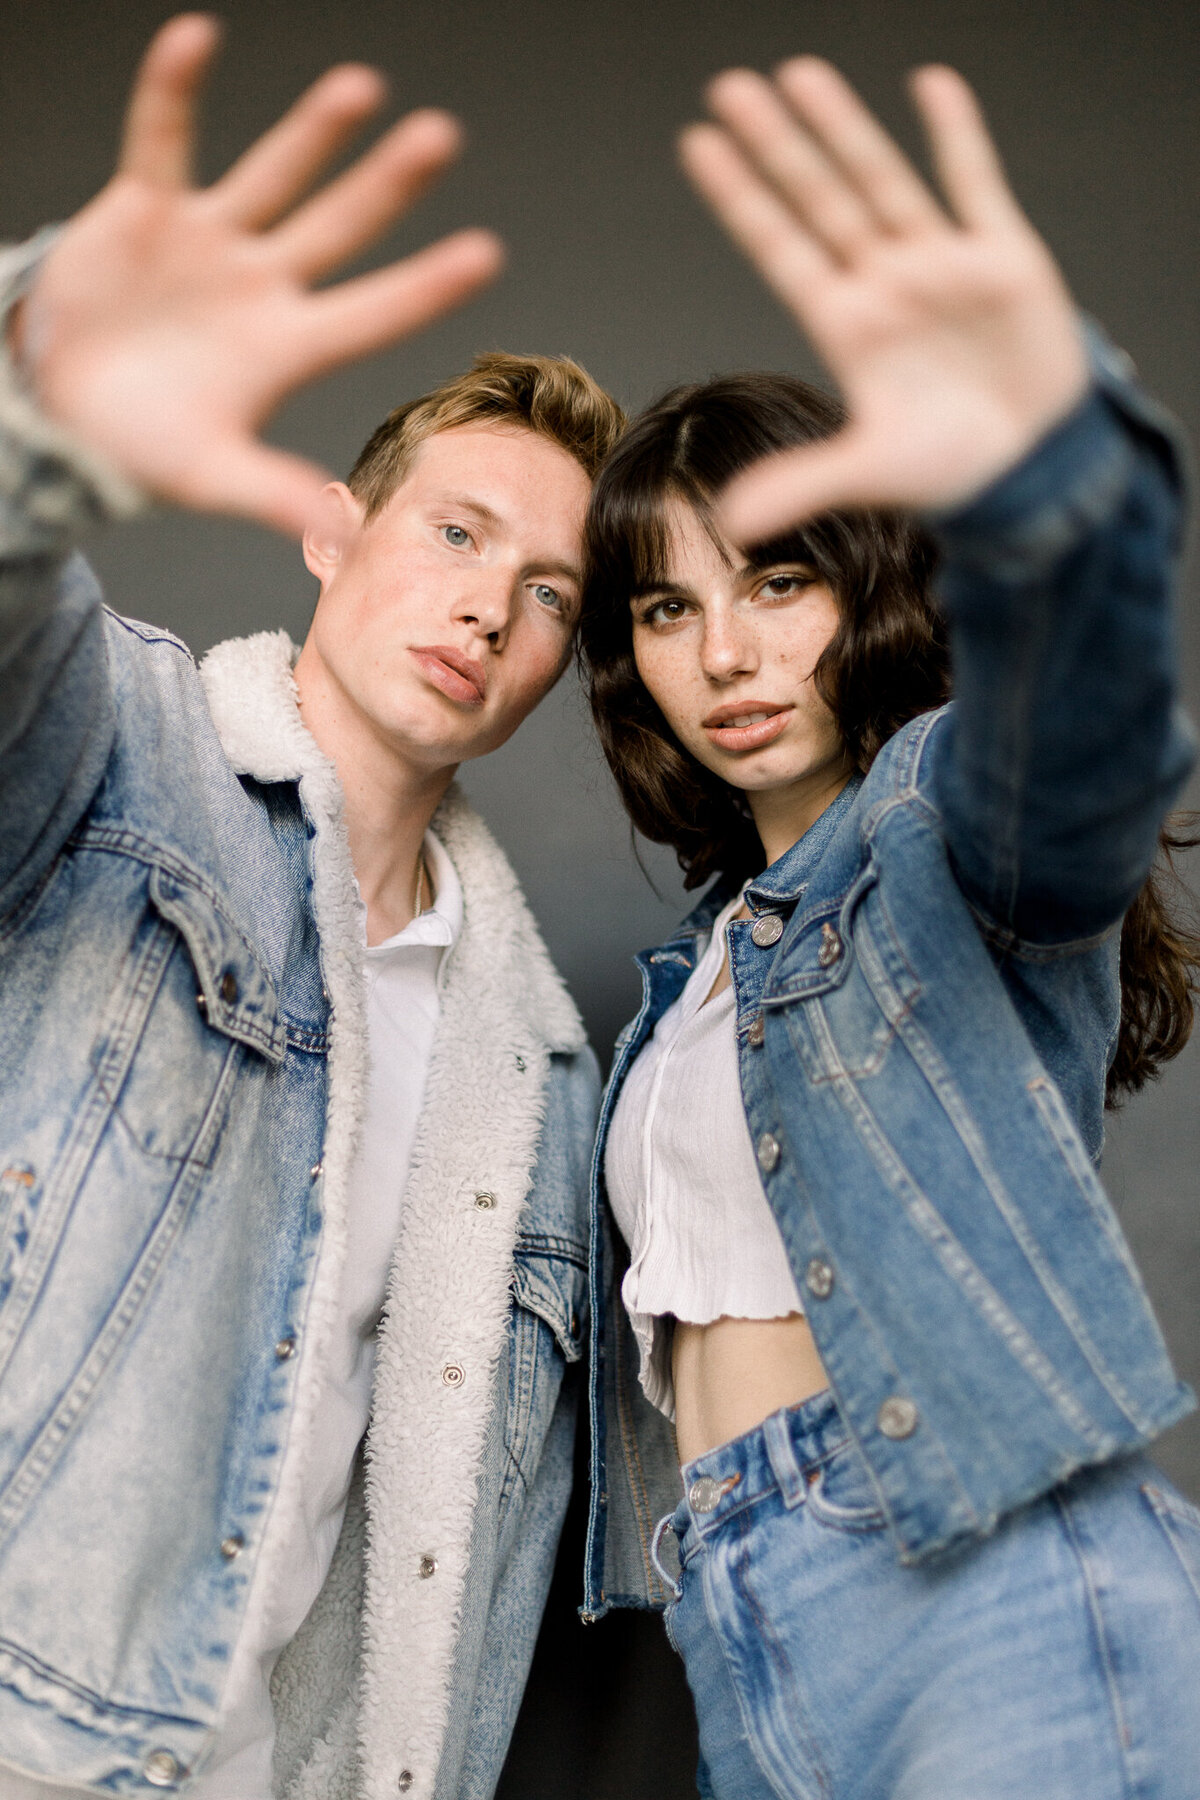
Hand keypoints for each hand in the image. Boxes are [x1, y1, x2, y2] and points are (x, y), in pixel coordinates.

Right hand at [16, 14, 502, 535]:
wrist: (61, 416)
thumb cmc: (139, 451)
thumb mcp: (211, 476)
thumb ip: (275, 493)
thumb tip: (343, 529)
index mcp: (287, 349)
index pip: (372, 312)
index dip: (425, 286)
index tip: (484, 254)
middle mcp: (262, 288)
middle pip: (339, 227)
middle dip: (387, 185)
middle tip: (440, 137)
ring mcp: (209, 244)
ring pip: (272, 175)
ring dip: (311, 132)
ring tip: (361, 88)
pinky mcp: (146, 210)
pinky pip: (161, 139)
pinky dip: (172, 91)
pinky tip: (196, 39)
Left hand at [679, 59, 1088, 541]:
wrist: (1035, 470)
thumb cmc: (953, 469)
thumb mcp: (871, 472)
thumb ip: (801, 483)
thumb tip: (728, 523)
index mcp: (848, 328)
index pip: (781, 250)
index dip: (743, 201)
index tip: (700, 145)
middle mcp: (885, 285)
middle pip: (820, 202)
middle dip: (778, 147)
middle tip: (732, 90)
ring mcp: (940, 265)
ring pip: (882, 182)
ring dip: (845, 130)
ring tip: (801, 75)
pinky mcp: (1003, 258)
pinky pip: (975, 185)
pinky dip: (956, 137)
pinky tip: (931, 86)